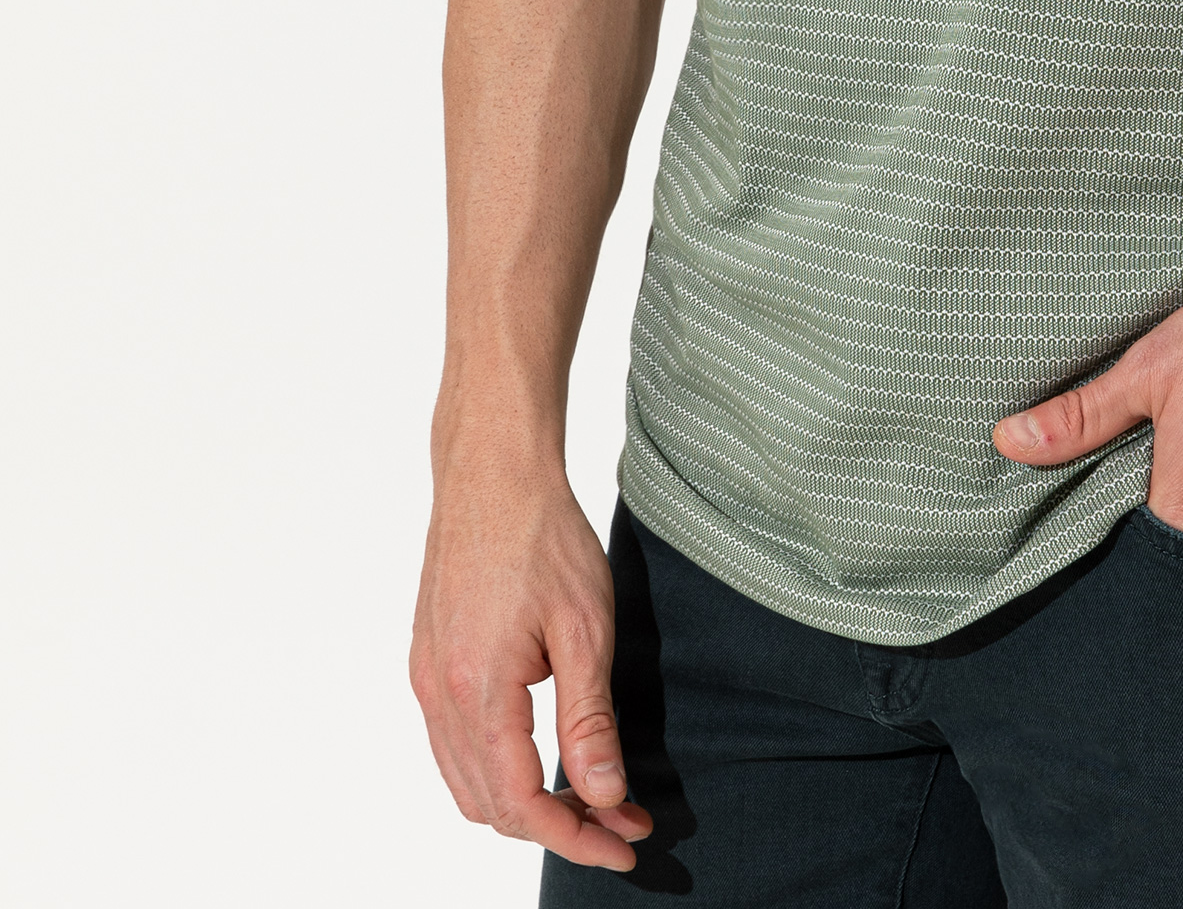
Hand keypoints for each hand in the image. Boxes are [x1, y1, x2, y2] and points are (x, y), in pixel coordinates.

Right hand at [410, 459, 652, 871]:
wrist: (492, 469)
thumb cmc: (543, 534)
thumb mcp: (586, 626)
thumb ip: (589, 718)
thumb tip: (602, 793)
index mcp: (476, 690)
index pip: (520, 804)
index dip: (575, 835)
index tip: (625, 843)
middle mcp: (438, 694)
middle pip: (490, 806)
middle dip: (558, 824)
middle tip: (621, 818)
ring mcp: (426, 678)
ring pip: (467, 782)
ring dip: (526, 802)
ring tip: (592, 793)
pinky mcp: (427, 660)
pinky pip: (453, 745)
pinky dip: (497, 769)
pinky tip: (543, 754)